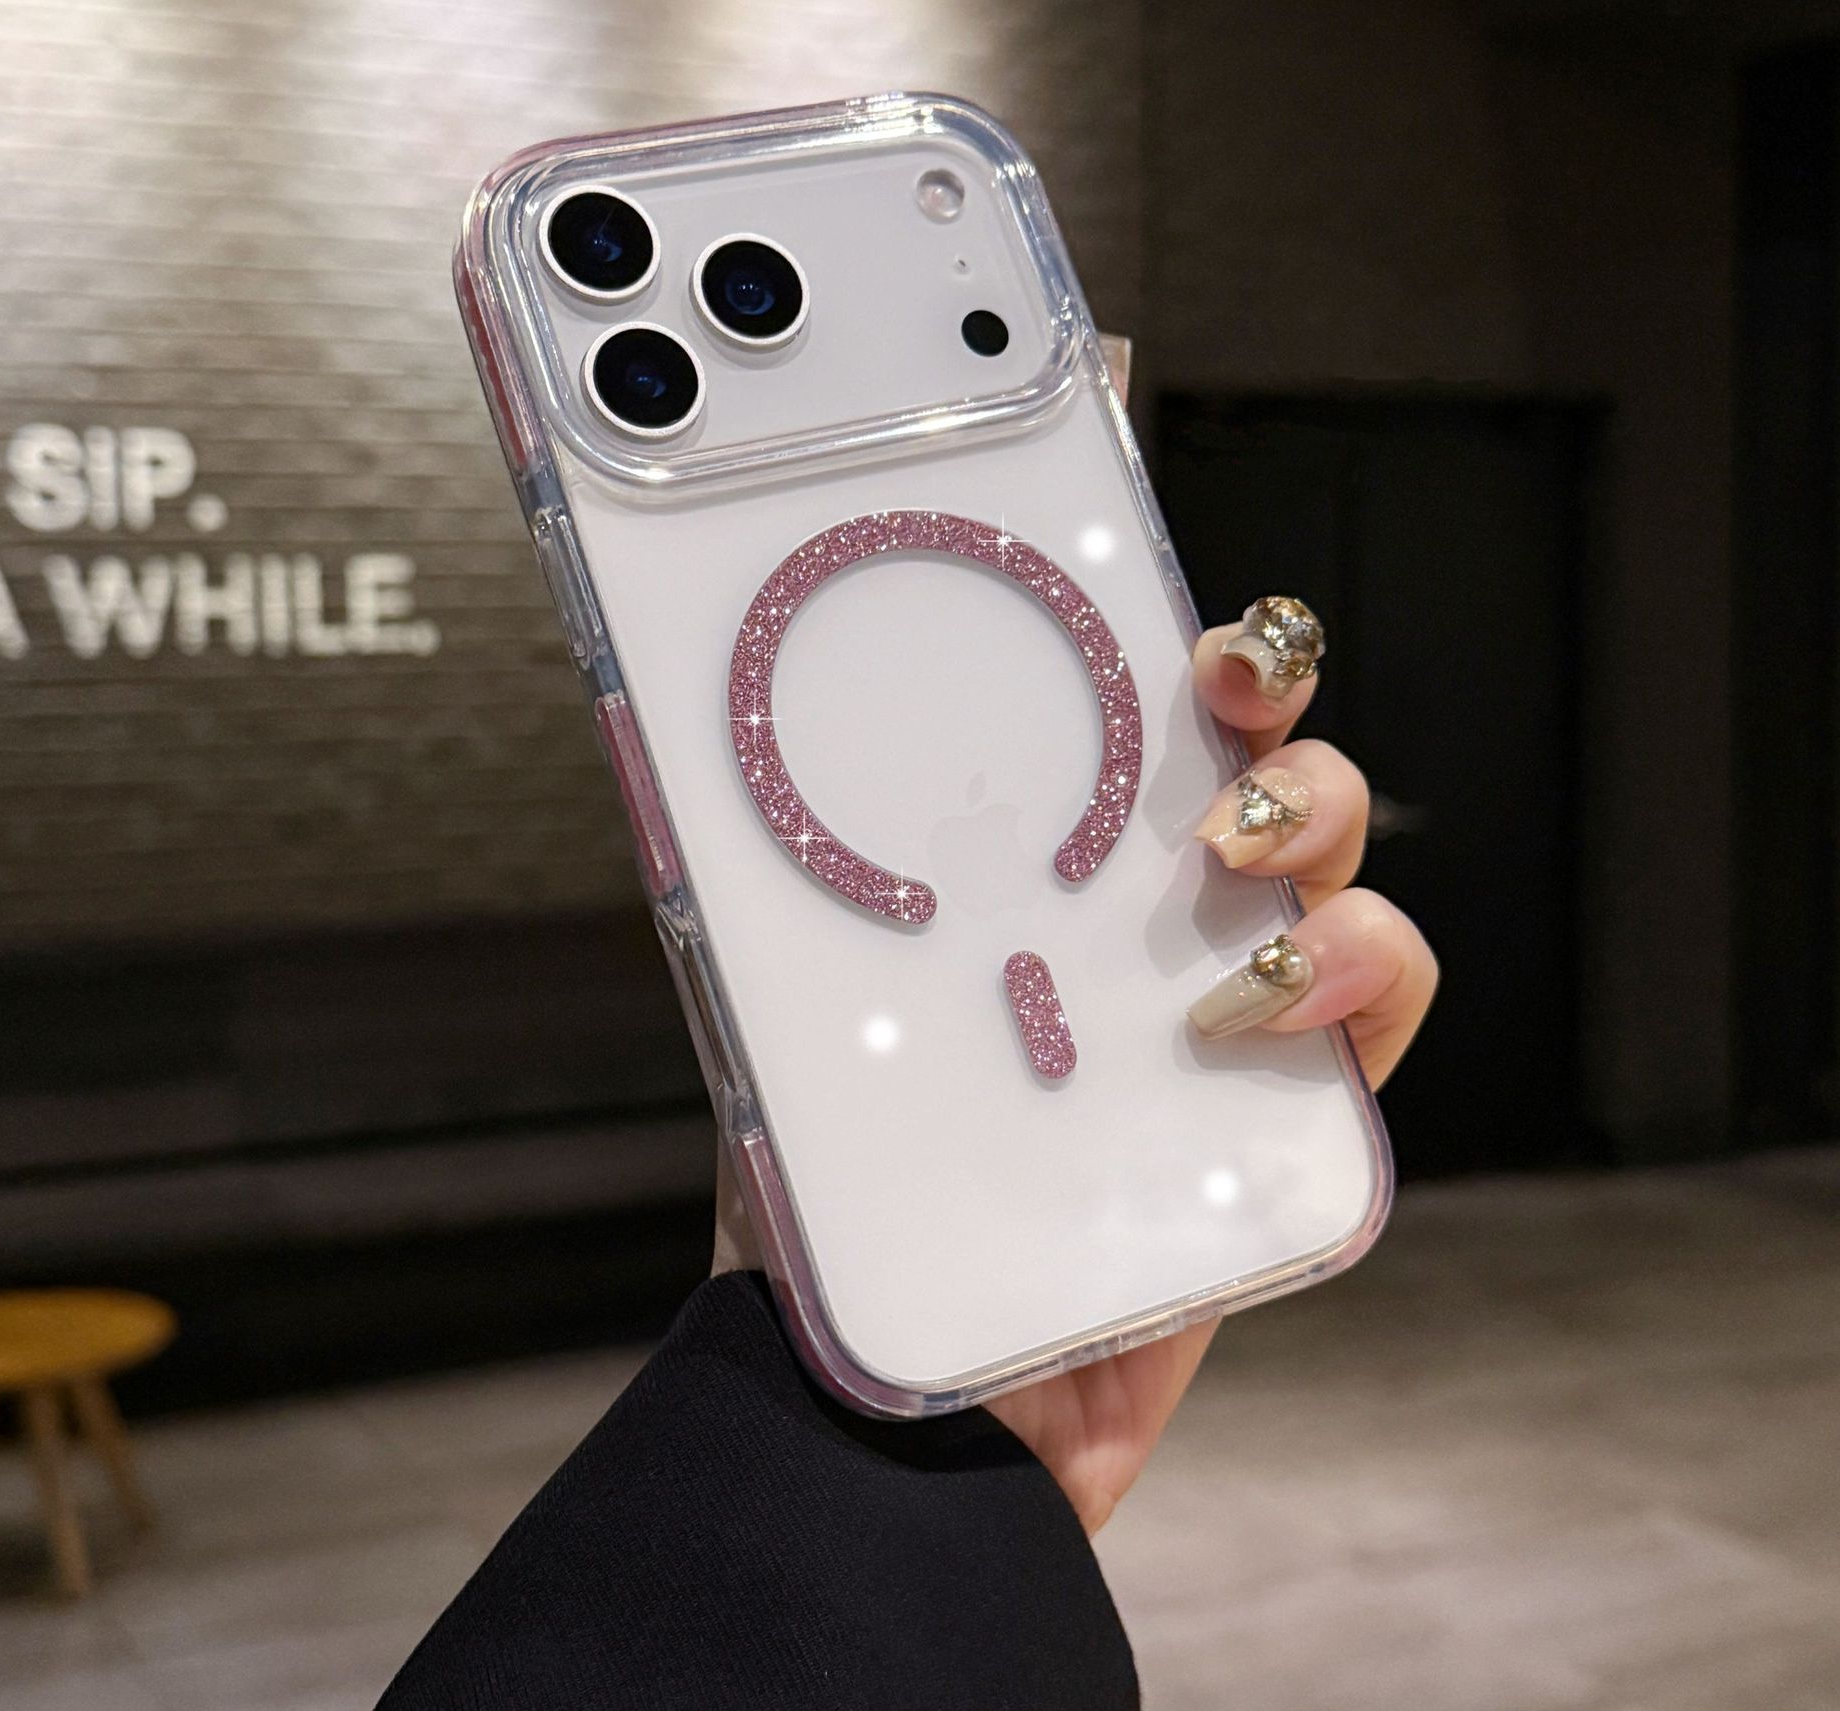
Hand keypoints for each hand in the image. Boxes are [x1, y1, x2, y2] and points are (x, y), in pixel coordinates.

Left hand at [712, 612, 1437, 1535]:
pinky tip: (1255, 1021)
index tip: (1194, 647)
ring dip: (1329, 861)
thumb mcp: (786, 1059)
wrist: (895, 1434)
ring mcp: (1223, 1041)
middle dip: (1289, 741)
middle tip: (1227, 774)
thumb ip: (775, 946)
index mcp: (1039, 907)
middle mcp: (1147, 951)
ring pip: (1349, 893)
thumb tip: (703, 793)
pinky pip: (1378, 1037)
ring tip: (1237, 914)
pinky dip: (1357, 994)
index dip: (1203, 674)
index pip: (1145, 750)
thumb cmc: (831, 1243)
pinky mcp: (1279, 1144)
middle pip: (1279, 789)